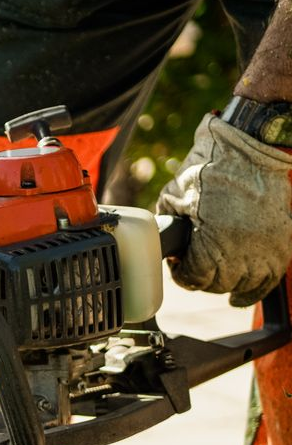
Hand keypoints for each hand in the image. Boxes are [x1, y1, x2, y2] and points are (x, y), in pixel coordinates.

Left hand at [156, 115, 291, 308]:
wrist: (251, 147)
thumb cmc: (209, 169)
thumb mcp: (173, 198)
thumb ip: (167, 226)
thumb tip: (164, 245)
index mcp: (213, 243)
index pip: (193, 279)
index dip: (181, 273)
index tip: (179, 264)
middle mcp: (242, 251)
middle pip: (217, 284)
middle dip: (202, 277)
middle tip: (197, 264)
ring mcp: (265, 247)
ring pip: (242, 284)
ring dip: (226, 282)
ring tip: (217, 271)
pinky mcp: (282, 240)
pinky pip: (269, 279)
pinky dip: (253, 290)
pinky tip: (239, 297)